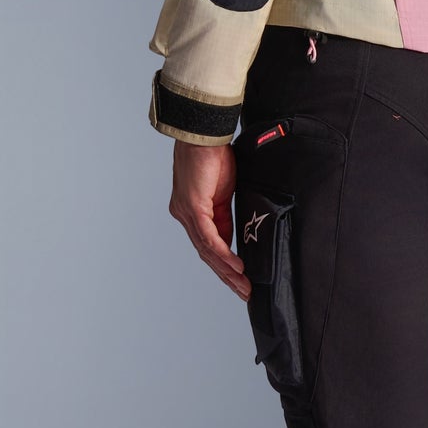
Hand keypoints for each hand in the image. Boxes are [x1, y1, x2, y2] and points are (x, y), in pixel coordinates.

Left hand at [168, 139, 251, 298]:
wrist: (203, 136)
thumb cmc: (213, 155)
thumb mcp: (223, 191)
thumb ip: (225, 215)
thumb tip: (233, 237)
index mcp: (193, 211)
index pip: (208, 245)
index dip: (224, 264)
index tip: (240, 278)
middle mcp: (185, 215)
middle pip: (206, 254)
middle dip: (226, 275)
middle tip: (243, 291)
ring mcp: (187, 213)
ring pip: (208, 251)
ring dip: (227, 271)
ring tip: (243, 285)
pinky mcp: (193, 208)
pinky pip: (209, 239)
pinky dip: (224, 255)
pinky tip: (236, 267)